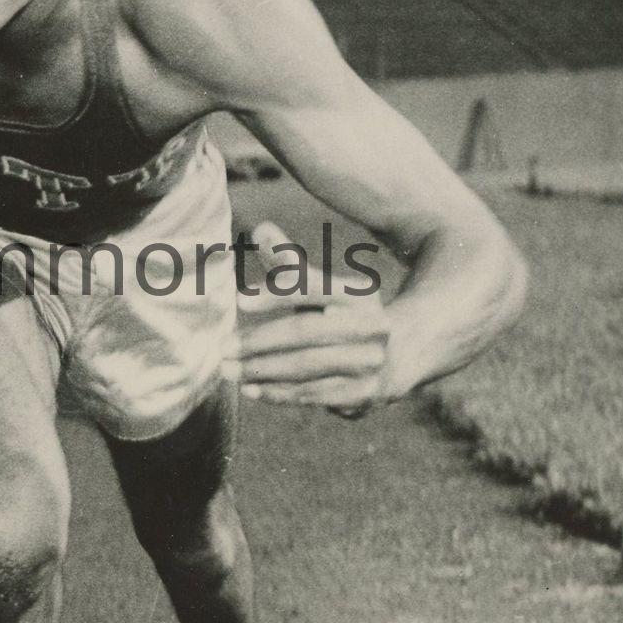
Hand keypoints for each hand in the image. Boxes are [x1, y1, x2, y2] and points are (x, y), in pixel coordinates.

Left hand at [223, 223, 416, 417]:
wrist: (398, 358)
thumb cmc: (342, 317)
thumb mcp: (322, 289)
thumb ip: (289, 263)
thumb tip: (261, 228)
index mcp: (359, 294)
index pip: (314, 287)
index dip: (277, 293)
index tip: (240, 300)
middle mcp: (371, 326)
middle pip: (306, 331)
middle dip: (259, 340)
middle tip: (223, 347)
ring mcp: (370, 362)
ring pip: (306, 366)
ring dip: (262, 370)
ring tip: (228, 371)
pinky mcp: (364, 393)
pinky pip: (313, 394)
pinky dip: (278, 393)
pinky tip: (251, 390)